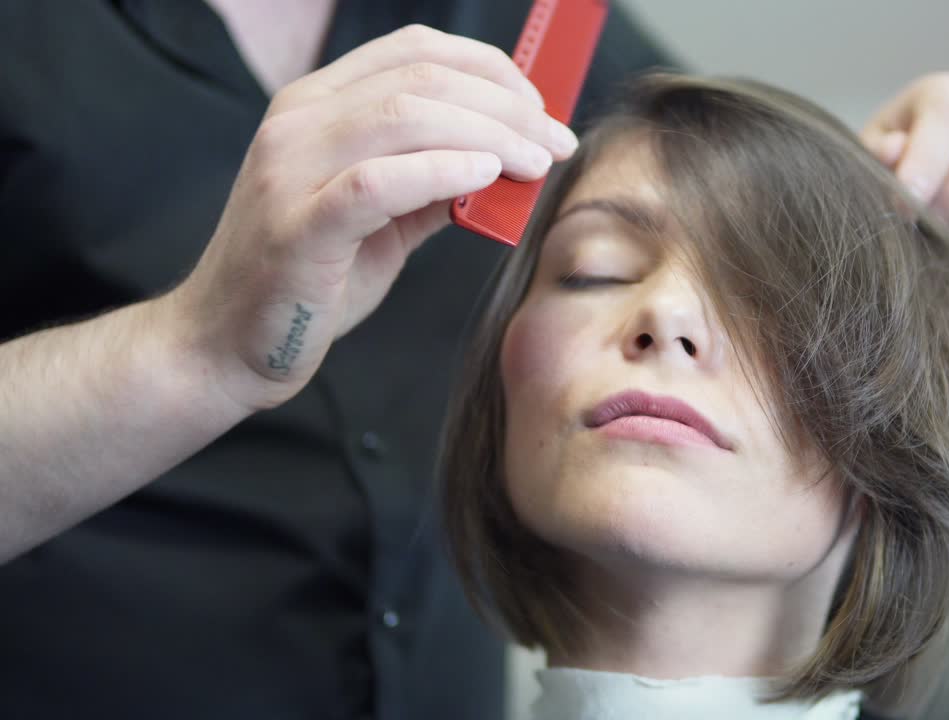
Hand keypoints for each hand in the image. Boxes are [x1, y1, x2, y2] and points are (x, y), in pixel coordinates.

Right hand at [166, 25, 578, 410]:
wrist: (226, 345)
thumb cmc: (308, 281)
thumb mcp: (382, 221)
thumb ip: (432, 185)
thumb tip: (501, 161)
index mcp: (316, 106)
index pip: (413, 51)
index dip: (489, 68)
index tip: (539, 106)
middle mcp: (298, 122)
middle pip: (421, 79)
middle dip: (506, 105)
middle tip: (556, 140)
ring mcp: (290, 169)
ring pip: (404, 116)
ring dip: (488, 134)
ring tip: (535, 162)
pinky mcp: (297, 226)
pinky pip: (378, 182)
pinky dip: (441, 171)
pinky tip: (484, 177)